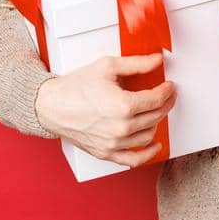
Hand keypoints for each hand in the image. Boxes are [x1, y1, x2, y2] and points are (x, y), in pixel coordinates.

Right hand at [33, 52, 174, 167]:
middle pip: (156, 116)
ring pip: (148, 135)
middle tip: (167, 96)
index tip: (169, 87)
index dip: (167, 91)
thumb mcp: (107, 67)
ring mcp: (113, 142)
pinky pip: (133, 159)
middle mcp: (120, 127)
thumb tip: (157, 60)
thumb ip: (136, 64)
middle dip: (165, 104)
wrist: (49, 105)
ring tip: (156, 112)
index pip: (157, 99)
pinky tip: (155, 145)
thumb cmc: (74, 87)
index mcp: (123, 106)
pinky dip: (147, 154)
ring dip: (157, 122)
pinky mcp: (105, 152)